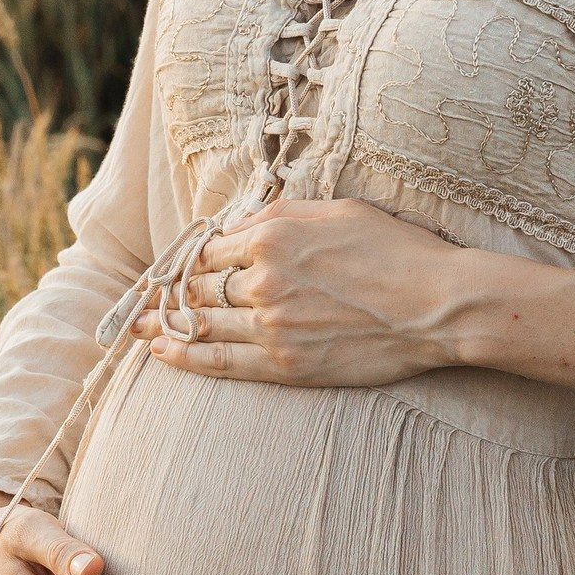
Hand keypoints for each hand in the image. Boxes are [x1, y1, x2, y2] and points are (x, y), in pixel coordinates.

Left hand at [129, 197, 463, 387]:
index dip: (188, 256)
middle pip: (198, 285)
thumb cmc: (396, 250)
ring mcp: (271, 324)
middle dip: (169, 291)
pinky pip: (219, 361)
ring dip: (164, 325)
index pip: (209, 246)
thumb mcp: (337, 211)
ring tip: (138, 327)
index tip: (176, 265)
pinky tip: (162, 353)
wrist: (435, 303)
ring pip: (201, 323)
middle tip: (143, 298)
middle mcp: (262, 278)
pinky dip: (185, 358)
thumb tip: (241, 227)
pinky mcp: (286, 363)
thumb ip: (282, 217)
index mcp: (271, 235)